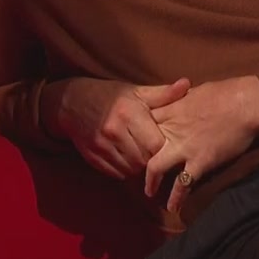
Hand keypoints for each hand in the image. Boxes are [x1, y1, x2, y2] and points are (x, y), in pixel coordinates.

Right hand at [47, 77, 190, 178]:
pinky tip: (125, 157)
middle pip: (144, 160)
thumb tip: (187, 84)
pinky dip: (124, 169)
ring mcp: (101, 146)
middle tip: (154, 152)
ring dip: (138, 166)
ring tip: (139, 154)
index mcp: (129, 113)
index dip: (164, 148)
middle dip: (152, 159)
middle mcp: (114, 131)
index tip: (166, 145)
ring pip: (130, 169)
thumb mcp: (135, 91)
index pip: (156, 145)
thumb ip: (162, 93)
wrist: (71, 102)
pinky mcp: (92, 157)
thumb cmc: (110, 96)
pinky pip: (116, 173)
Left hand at [142, 76, 258, 212]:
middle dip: (136, 160)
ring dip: (150, 182)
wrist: (245, 103)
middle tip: (134, 169)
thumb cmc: (223, 93)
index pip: (140, 124)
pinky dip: (177, 197)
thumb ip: (176, 100)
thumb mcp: (191, 92)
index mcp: (167, 110)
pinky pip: (183, 183)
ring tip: (149, 192)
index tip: (133, 143)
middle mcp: (170, 130)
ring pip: (155, 167)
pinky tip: (173, 208)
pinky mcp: (200, 161)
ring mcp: (184, 147)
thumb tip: (172, 103)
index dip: (135, 135)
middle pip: (142, 147)